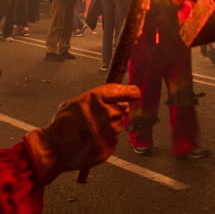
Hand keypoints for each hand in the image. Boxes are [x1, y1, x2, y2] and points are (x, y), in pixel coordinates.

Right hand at [24, 84, 139, 184]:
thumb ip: (96, 98)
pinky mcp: (108, 147)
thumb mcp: (76, 102)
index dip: (130, 91)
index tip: (135, 92)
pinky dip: (107, 138)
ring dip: (111, 125)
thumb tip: (116, 97)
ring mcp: (107, 132)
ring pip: (118, 124)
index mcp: (94, 98)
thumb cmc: (63, 125)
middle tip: (102, 115)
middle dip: (115, 110)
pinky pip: (114, 139)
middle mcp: (104, 114)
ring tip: (93, 129)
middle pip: (121, 109)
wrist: (53, 149)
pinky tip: (92, 139)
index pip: (121, 91)